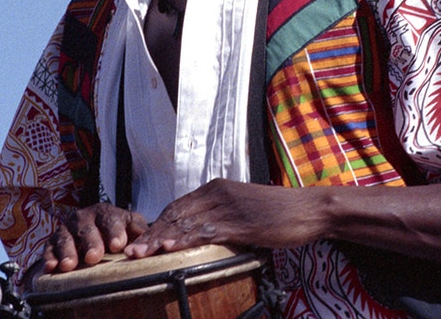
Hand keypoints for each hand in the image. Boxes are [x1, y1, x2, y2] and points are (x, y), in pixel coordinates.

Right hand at [43, 202, 148, 272]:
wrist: (94, 233)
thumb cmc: (116, 231)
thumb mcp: (130, 227)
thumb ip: (140, 231)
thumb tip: (153, 240)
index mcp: (105, 213)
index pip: (110, 220)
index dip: (114, 232)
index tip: (118, 245)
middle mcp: (84, 218)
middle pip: (87, 229)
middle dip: (90, 242)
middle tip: (94, 257)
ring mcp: (67, 229)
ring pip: (66, 238)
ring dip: (67, 251)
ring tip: (70, 265)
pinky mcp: (53, 242)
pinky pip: (49, 248)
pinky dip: (49, 257)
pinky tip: (51, 267)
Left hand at [124, 178, 326, 257]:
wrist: (310, 209)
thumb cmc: (282, 213)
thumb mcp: (246, 210)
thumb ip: (223, 218)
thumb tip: (203, 234)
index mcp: (218, 188)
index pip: (179, 206)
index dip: (158, 224)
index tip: (143, 241)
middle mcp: (219, 194)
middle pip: (176, 214)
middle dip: (151, 234)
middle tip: (129, 251)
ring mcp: (229, 208)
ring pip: (186, 224)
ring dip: (160, 240)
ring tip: (139, 253)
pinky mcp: (240, 223)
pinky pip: (206, 232)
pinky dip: (184, 241)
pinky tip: (170, 249)